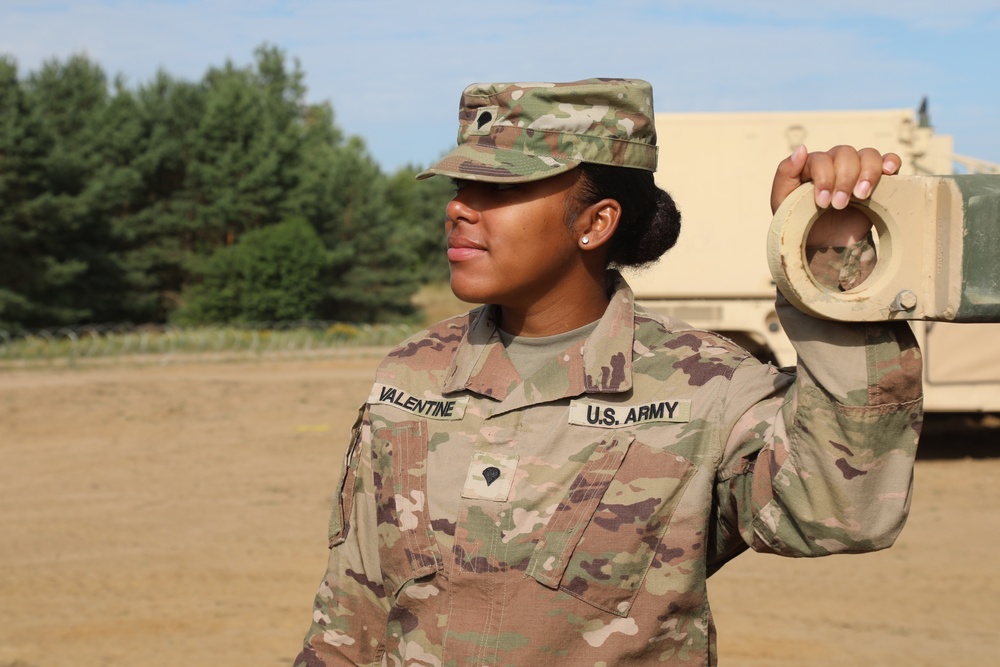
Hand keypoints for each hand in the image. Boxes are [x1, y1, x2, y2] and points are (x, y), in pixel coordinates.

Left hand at [771, 145, 900, 247]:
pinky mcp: (878, 181)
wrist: (824, 247)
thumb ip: (785, 174)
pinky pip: (890, 160)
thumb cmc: (800, 224)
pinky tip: (888, 172)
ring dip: (867, 173)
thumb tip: (801, 147)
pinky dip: (891, 162)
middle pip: (846, 153)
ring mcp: (858, 170)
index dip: (824, 178)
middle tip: (839, 205)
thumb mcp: (783, 203)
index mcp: (812, 166)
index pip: (822, 158)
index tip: (822, 203)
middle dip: (843, 180)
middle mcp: (836, 163)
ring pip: (868, 154)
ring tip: (861, 196)